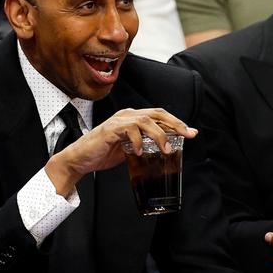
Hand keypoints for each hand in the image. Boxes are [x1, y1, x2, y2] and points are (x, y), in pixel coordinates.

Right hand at [45, 108, 195, 195]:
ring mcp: (118, 121)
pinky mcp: (110, 129)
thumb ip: (145, 145)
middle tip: (188, 135)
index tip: (192, 132)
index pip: (159, 116)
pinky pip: (129, 130)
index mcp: (133, 118)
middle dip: (175, 123)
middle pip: (157, 113)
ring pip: (146, 120)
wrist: (80, 159)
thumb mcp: (130, 149)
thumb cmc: (103, 153)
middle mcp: (127, 115)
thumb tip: (165, 150)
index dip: (177, 123)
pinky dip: (138, 141)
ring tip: (166, 150)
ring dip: (159, 135)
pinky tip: (140, 152)